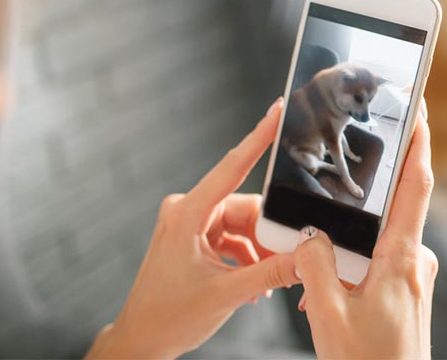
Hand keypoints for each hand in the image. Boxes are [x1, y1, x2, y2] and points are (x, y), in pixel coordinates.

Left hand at [86, 98, 299, 358]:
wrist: (141, 342)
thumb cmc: (167, 317)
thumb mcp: (226, 294)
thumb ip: (270, 273)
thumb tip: (305, 258)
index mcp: (187, 214)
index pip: (232, 167)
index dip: (258, 137)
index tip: (277, 110)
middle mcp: (188, 211)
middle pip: (246, 206)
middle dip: (271, 231)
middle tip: (292, 253)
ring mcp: (191, 225)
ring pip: (243, 224)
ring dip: (261, 249)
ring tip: (271, 278)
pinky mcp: (196, 239)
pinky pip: (234, 237)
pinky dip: (249, 257)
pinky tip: (257, 282)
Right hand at [294, 106, 437, 359]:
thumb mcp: (329, 315)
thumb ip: (316, 268)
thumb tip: (310, 238)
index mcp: (402, 258)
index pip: (416, 184)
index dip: (420, 141)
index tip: (419, 106)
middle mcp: (415, 262)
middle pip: (401, 202)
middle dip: (386, 171)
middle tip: (370, 139)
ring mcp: (413, 277)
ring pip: (384, 235)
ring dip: (358, 230)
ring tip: (325, 239)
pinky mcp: (406, 292)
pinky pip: (380, 260)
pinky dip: (356, 258)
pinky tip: (328, 283)